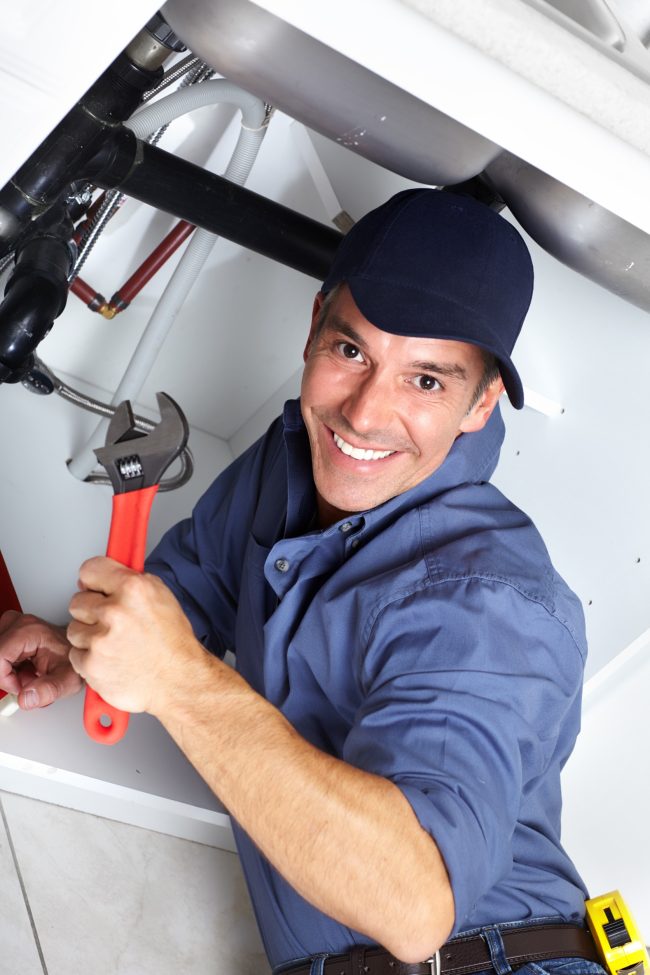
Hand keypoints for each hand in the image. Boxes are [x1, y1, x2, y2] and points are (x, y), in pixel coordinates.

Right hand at [0, 610, 82, 708]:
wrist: (79, 651)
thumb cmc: (74, 661)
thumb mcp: (67, 680)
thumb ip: (47, 691)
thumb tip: (26, 698)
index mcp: (30, 631)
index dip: (4, 678)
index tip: (19, 687)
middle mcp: (20, 624)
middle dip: (5, 675)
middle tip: (25, 681)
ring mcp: (14, 626)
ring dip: (6, 670)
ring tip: (27, 674)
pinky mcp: (11, 633)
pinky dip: (7, 667)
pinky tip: (23, 670)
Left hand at [67, 556, 199, 715]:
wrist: (179, 681)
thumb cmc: (173, 643)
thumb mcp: (161, 597)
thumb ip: (130, 582)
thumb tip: (104, 577)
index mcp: (133, 588)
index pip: (90, 570)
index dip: (93, 581)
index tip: (95, 588)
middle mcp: (115, 611)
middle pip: (77, 602)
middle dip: (91, 612)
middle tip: (111, 623)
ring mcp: (101, 640)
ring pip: (74, 630)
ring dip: (89, 637)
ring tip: (113, 644)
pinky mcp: (92, 665)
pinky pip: (75, 655)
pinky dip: (89, 659)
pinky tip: (110, 660)